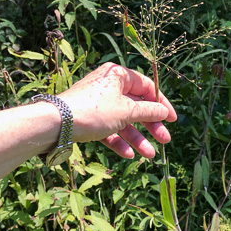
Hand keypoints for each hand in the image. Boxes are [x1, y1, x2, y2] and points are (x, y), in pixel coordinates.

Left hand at [60, 62, 176, 158]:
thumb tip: (163, 112)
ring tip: (149, 155)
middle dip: (151, 126)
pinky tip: (129, 155)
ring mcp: (98, 104)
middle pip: (136, 106)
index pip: (146, 87)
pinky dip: (119, 141)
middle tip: (164, 140)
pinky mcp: (90, 119)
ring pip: (123, 121)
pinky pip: (109, 130)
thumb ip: (148, 111)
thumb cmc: (95, 111)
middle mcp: (109, 87)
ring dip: (137, 138)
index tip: (172, 120)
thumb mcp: (127, 111)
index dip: (161, 104)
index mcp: (118, 76)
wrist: (58, 123)